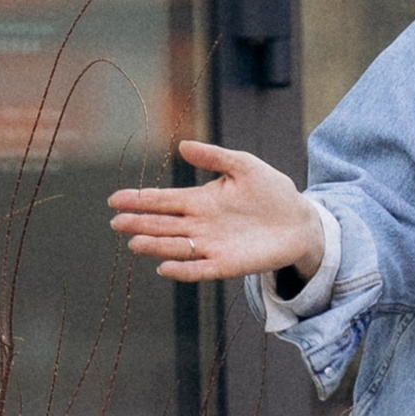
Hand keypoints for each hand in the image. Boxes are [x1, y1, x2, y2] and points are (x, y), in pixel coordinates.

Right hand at [107, 141, 324, 285]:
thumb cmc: (272, 192)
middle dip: (139, 223)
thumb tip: (182, 145)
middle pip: (162, 224)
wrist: (299, 222)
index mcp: (200, 200)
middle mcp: (199, 224)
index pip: (162, 200)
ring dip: (155, 246)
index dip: (139, 200)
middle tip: (116, 223)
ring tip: (134, 243)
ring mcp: (211, 246)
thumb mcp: (244, 166)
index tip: (115, 199)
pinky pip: (199, 269)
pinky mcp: (226, 264)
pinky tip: (164, 267)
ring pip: (175, 247)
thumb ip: (214, 157)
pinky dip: (182, 269)